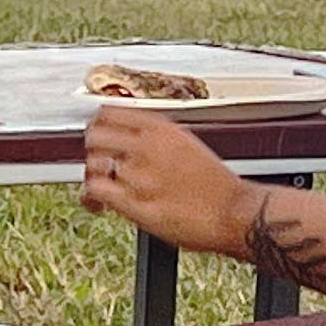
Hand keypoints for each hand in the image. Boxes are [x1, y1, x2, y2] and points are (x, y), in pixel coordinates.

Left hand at [78, 104, 253, 253]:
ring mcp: (140, 175)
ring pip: (93, 164)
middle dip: (92, 150)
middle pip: (95, 136)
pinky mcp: (135, 203)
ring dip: (92, 177)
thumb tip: (132, 139)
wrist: (235, 213)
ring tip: (100, 188)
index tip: (96, 133)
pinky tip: (97, 205)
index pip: (110, 112)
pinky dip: (90, 197)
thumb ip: (158, 139)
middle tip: (97, 162)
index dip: (97, 124)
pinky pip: (96, 190)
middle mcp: (148, 147)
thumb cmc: (217, 186)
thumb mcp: (188, 145)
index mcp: (162, 129)